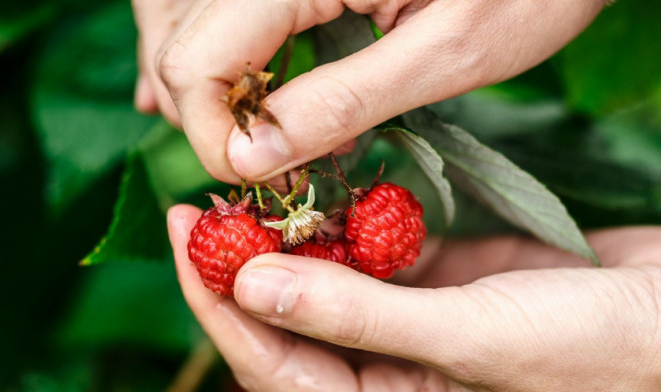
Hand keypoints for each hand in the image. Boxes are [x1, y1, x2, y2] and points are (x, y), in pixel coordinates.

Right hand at [134, 0, 605, 182]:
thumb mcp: (445, 54)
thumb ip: (341, 102)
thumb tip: (251, 159)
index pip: (200, 58)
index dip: (214, 135)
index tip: (263, 182)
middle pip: (182, 39)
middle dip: (207, 116)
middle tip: (264, 166)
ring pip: (187, 22)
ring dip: (205, 88)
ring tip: (247, 140)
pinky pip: (223, 12)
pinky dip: (218, 58)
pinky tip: (236, 97)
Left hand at [168, 204, 660, 390]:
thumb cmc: (589, 353)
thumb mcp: (464, 339)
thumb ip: (354, 315)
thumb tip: (251, 284)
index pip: (271, 363)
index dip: (218, 303)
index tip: (188, 236)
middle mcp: (383, 371)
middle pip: (286, 319)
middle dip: (240, 265)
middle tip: (202, 207)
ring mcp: (407, 322)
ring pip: (324, 281)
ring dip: (290, 239)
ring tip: (254, 192)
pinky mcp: (434, 281)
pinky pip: (371, 250)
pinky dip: (348, 220)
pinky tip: (328, 191)